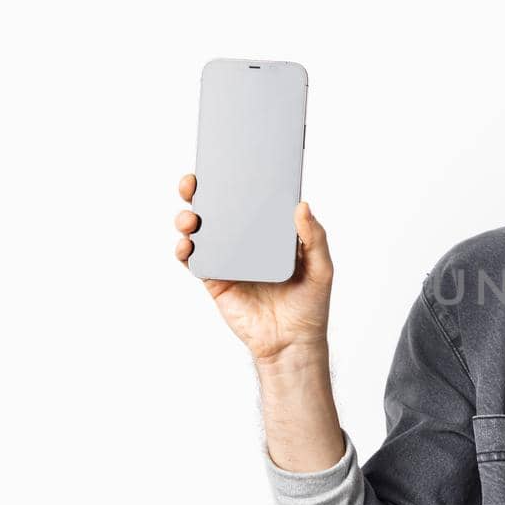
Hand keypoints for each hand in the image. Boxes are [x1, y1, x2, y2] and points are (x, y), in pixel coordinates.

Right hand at [173, 172, 333, 363]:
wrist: (291, 343)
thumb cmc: (310, 305)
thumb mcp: (321, 268)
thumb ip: (314, 238)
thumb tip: (302, 205)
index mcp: (269, 233)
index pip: (250, 199)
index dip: (235, 179)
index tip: (224, 161)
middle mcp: (246, 241)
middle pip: (217, 209)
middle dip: (199, 192)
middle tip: (193, 182)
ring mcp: (228, 259)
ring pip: (200, 231)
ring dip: (187, 219)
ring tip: (190, 219)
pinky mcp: (215, 280)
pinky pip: (194, 260)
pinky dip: (184, 250)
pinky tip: (186, 245)